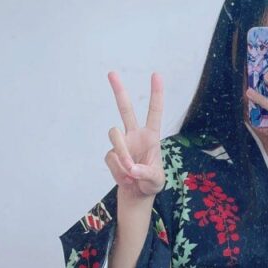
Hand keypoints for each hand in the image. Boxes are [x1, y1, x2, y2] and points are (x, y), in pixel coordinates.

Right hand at [105, 72, 164, 198]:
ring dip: (122, 156)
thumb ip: (146, 173)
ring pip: (114, 137)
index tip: (156, 75)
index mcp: (151, 136)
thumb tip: (132, 167)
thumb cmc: (151, 184)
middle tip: (112, 72)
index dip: (156, 94)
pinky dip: (119, 172)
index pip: (154, 112)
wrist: (137, 195)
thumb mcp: (156, 180)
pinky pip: (111, 159)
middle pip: (125, 109)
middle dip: (119, 91)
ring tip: (131, 173)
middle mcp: (135, 135)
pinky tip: (126, 179)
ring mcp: (121, 144)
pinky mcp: (111, 155)